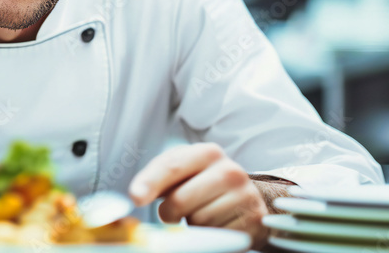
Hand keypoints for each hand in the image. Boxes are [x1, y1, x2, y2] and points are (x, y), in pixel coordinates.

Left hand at [128, 143, 268, 246]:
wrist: (246, 199)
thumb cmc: (203, 184)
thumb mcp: (183, 173)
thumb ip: (158, 178)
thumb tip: (137, 194)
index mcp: (207, 153)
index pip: (172, 166)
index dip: (150, 182)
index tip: (136, 197)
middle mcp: (229, 170)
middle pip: (179, 200)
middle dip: (170, 212)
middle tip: (176, 211)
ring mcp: (244, 195)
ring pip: (197, 221)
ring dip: (193, 224)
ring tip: (203, 212)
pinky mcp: (253, 220)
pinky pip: (216, 236)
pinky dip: (210, 234)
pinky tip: (217, 222)